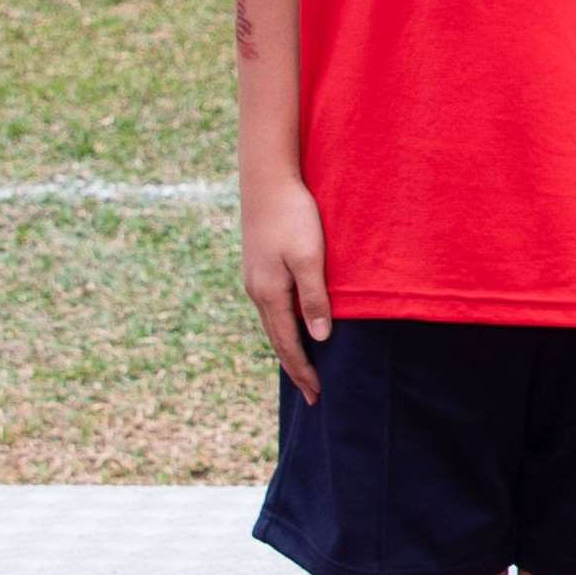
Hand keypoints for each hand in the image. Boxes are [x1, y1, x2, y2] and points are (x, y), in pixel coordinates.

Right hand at [240, 173, 330, 402]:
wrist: (268, 180)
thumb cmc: (294, 216)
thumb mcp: (310, 258)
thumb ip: (315, 298)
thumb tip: (319, 338)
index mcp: (269, 294)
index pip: (288, 344)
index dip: (303, 370)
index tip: (317, 394)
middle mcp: (257, 291)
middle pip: (277, 340)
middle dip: (295, 368)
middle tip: (311, 394)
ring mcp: (256, 279)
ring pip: (273, 324)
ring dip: (288, 349)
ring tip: (303, 369)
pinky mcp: (260, 266)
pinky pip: (272, 308)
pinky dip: (283, 327)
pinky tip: (293, 327)